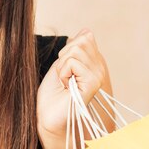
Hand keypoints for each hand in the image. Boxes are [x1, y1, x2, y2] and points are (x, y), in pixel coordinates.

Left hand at [36, 29, 112, 148]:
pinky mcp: (93, 83)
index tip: (65, 69)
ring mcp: (98, 76)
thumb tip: (87, 31)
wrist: (48, 117)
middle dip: (64, 56)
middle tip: (64, 77)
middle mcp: (100, 69)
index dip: (67, 50)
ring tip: (65, 82)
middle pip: (81, 41)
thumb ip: (74, 49)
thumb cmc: (52, 94)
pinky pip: (73, 62)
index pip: (85, 37)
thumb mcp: (62, 64)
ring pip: (76, 50)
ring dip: (62, 66)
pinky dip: (62, 73)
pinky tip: (66, 87)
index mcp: (95, 63)